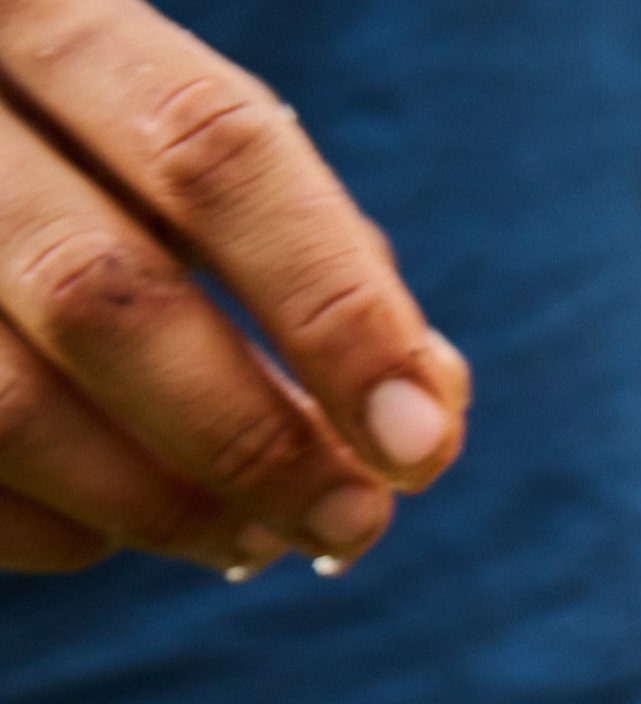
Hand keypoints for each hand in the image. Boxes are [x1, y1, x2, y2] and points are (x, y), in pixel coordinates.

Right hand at [0, 0, 468, 576]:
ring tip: (256, 537)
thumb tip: (423, 409)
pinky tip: (118, 521)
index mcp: (38, 9)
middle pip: (101, 292)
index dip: (332, 309)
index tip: (423, 445)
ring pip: (5, 403)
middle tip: (354, 524)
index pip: (213, 150)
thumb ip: (314, 251)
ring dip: (158, 504)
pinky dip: (60, 527)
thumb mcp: (181, 148)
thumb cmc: (89, 164)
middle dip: (252, 440)